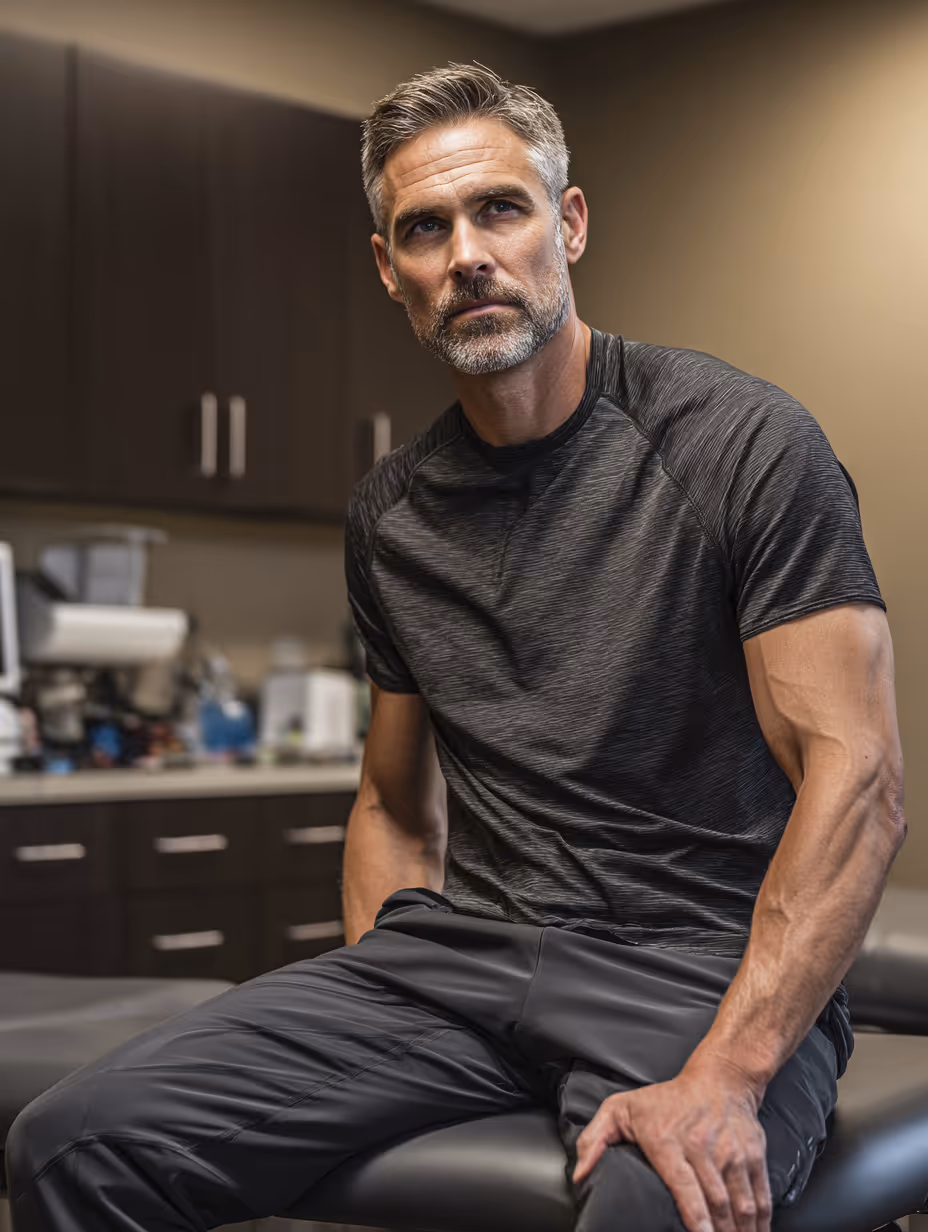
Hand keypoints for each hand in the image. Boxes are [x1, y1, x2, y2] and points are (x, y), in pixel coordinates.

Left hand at [572, 1056, 770, 1231]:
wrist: (719, 1079)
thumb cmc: (665, 1099)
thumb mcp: (621, 1109)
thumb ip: (594, 1140)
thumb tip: (579, 1174)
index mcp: (667, 1141)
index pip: (684, 1186)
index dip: (695, 1219)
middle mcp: (702, 1147)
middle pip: (716, 1202)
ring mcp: (732, 1152)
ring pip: (741, 1204)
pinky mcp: (753, 1155)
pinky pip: (760, 1196)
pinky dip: (761, 1222)